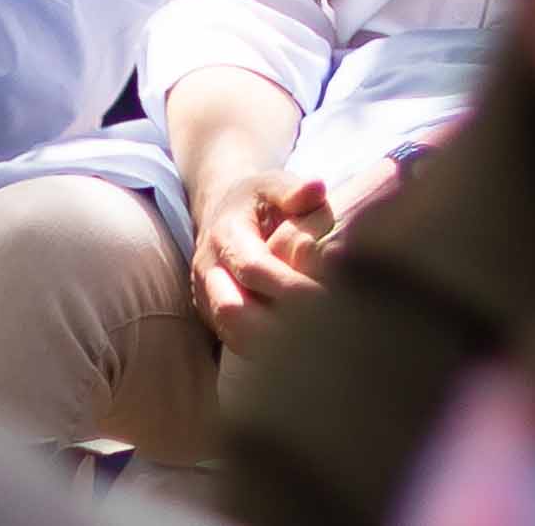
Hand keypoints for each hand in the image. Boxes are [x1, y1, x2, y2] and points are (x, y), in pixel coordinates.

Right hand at [190, 171, 331, 347]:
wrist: (221, 213)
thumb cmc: (258, 199)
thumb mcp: (272, 183)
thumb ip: (294, 189)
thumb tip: (316, 190)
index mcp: (226, 236)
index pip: (255, 268)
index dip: (290, 286)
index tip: (328, 297)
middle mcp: (209, 272)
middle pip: (234, 311)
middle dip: (278, 325)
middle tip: (324, 330)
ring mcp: (206, 298)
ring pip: (232, 334)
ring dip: (272, 345)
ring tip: (316, 344)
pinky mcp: (213, 318)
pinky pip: (235, 342)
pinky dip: (266, 351)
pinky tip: (302, 351)